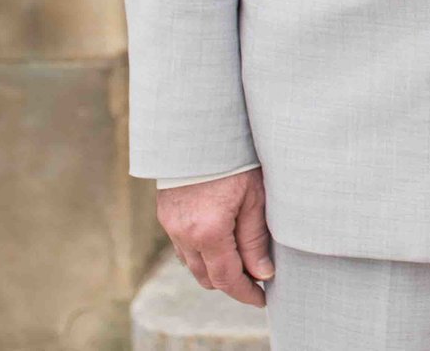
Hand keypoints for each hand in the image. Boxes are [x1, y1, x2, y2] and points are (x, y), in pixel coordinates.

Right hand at [157, 168, 273, 306]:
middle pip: (207, 277)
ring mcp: (171, 225)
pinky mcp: (166, 215)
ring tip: (242, 262)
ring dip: (215, 269)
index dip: (246, 293)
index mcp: (208, 232)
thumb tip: (263, 273)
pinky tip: (221, 243)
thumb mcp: (255, 197)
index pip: (227, 278)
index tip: (262, 299)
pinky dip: (202, 253)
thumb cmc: (234, 159)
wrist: (198, 130)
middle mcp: (184, 234)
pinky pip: (183, 247)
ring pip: (193, 264)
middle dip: (231, 284)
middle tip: (256, 280)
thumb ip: (256, 239)